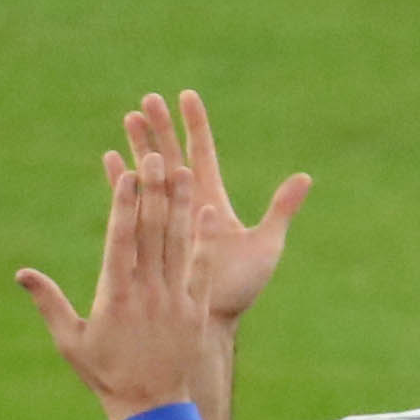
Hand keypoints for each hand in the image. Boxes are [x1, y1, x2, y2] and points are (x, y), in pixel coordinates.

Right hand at [17, 146, 215, 419]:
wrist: (151, 409)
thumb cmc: (106, 375)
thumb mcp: (71, 341)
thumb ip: (49, 303)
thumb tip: (21, 273)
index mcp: (115, 295)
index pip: (120, 239)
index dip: (125, 204)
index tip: (127, 173)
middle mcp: (147, 292)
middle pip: (152, 232)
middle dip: (153, 192)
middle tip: (155, 155)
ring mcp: (174, 300)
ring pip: (178, 244)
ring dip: (181, 206)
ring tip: (182, 171)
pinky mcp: (195, 311)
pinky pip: (201, 270)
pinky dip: (206, 242)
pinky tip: (212, 214)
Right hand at [116, 88, 309, 326]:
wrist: (212, 323)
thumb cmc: (239, 289)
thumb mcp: (266, 245)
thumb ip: (282, 209)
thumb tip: (306, 177)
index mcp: (211, 202)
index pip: (202, 154)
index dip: (195, 125)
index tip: (187, 95)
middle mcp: (187, 207)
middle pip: (172, 158)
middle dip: (160, 129)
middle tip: (148, 99)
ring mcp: (165, 222)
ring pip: (150, 175)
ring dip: (139, 147)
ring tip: (128, 118)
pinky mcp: (147, 238)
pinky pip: (131, 204)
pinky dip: (123, 182)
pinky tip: (112, 159)